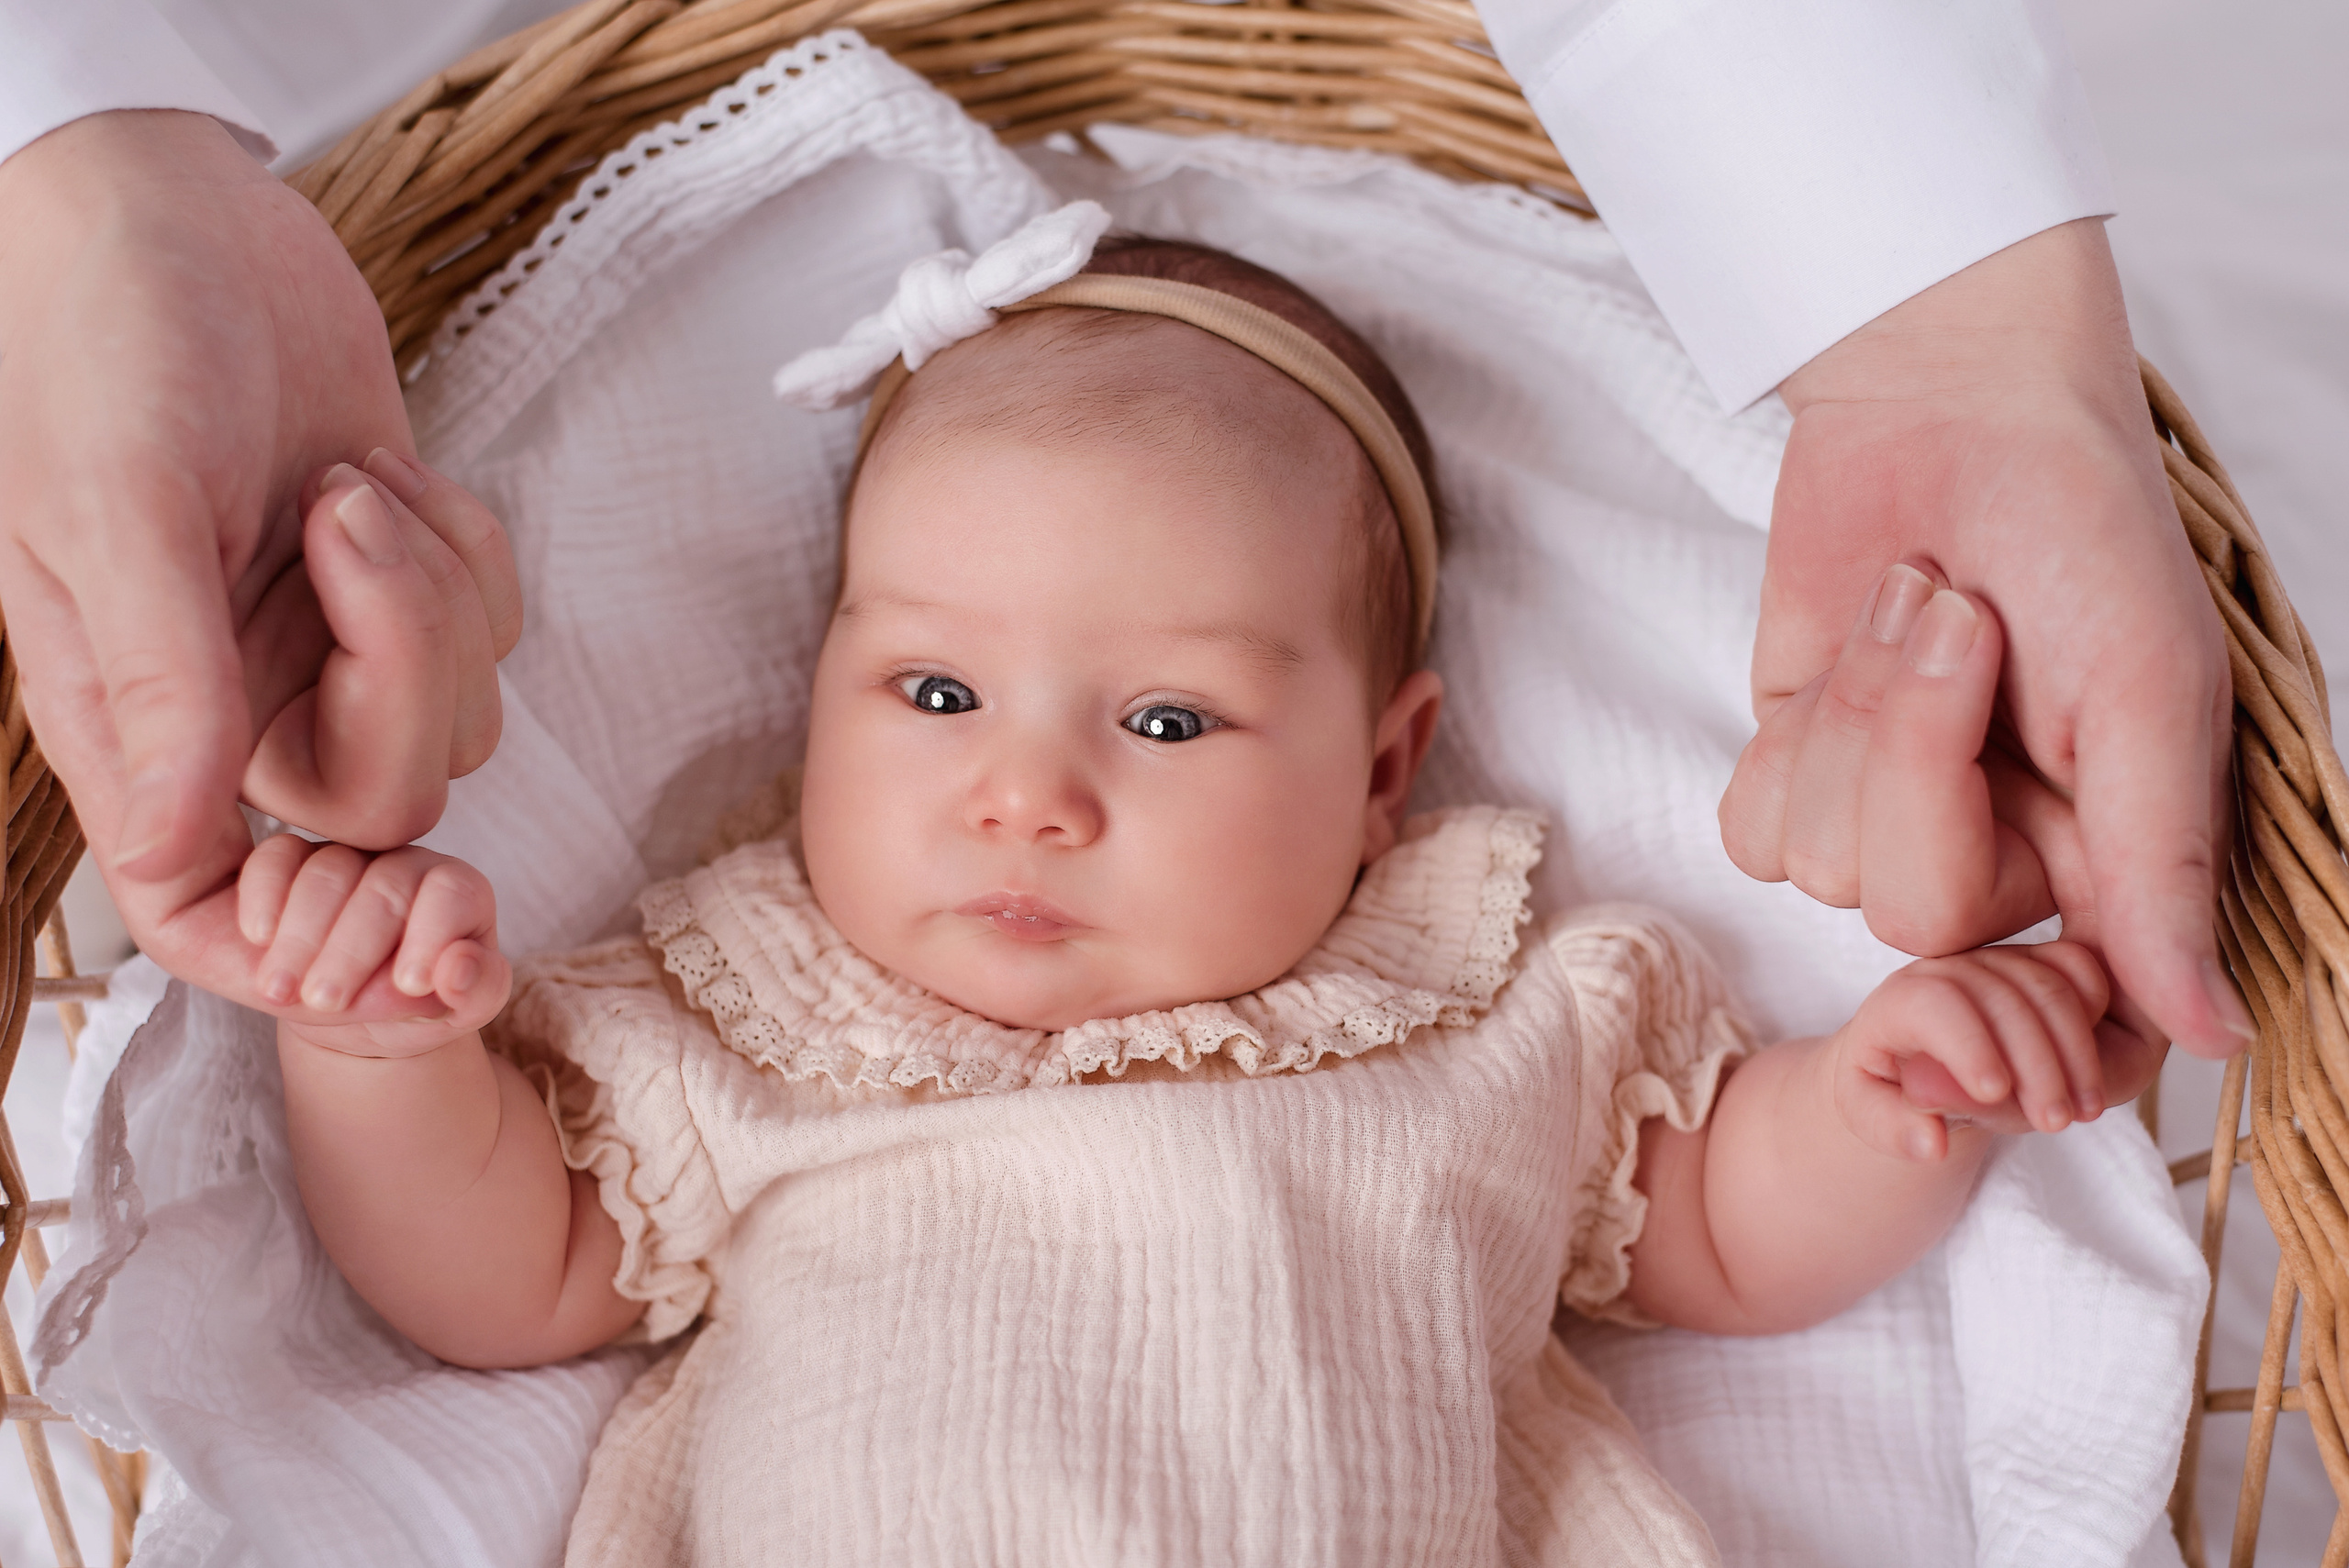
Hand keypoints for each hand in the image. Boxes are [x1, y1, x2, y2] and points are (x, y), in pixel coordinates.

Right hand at [0, 110, 519, 1000]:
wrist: (171, 210)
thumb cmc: (106, 342)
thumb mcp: (116, 507)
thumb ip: (159, 685)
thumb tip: (182, 851)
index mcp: (135, 720)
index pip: (210, 911)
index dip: (296, 959)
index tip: (399, 922)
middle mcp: (232, 704)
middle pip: (386, 800)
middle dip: (404, 659)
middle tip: (343, 512)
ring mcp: (321, 645)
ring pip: (457, 717)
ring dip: (436, 590)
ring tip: (345, 476)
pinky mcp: (398, 583)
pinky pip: (491, 631)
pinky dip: (468, 551)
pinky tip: (388, 469)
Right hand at [239, 834, 509, 1058]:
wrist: (355, 1014)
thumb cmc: (416, 1008)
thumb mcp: (458, 1011)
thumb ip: (476, 991)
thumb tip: (458, 968)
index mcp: (459, 891)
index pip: (452, 893)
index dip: (431, 936)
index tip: (408, 986)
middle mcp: (406, 863)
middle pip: (384, 888)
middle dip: (350, 950)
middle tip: (325, 1002)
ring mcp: (349, 854)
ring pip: (327, 872)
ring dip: (300, 937)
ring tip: (281, 993)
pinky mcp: (294, 858)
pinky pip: (277, 856)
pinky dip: (263, 895)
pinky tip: (259, 938)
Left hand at [1721, 218, 2248, 1058]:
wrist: (1947, 403)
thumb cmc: (2079, 530)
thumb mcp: (2151, 699)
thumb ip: (2162, 875)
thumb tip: (2212, 1038)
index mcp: (2113, 864)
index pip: (2074, 1029)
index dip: (2033, 1024)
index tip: (2023, 961)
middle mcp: (2004, 863)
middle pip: (1916, 921)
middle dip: (1921, 757)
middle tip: (1973, 627)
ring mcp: (1890, 825)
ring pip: (1822, 871)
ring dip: (1860, 718)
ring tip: (1919, 616)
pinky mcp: (1800, 778)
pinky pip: (1753, 835)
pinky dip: (1791, 736)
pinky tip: (1843, 653)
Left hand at [1835, 939, 2121, 1162]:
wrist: (1913, 1057)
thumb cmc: (1889, 1085)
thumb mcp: (1873, 1114)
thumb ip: (1893, 1128)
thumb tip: (1932, 1144)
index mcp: (1899, 999)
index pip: (1935, 1004)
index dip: (1968, 1045)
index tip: (1993, 1093)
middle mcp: (1949, 967)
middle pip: (2005, 998)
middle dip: (2036, 1064)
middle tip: (2054, 1123)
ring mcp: (1997, 961)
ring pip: (2049, 986)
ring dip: (2077, 1053)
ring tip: (2083, 1113)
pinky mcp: (2036, 961)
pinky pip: (2078, 967)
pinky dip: (2097, 1014)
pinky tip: (2093, 1069)